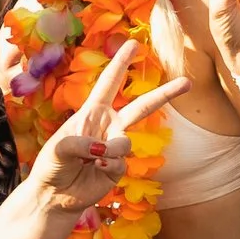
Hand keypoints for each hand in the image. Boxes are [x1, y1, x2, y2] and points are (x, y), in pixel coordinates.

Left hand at [23, 38, 186, 219]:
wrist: (54, 195)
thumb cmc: (51, 165)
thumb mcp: (58, 147)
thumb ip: (80, 143)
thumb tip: (104, 149)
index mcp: (92, 112)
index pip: (109, 83)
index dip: (120, 63)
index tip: (133, 44)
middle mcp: (108, 126)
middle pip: (142, 107)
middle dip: (165, 94)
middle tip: (188, 82)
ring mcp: (115, 147)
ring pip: (126, 142)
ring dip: (112, 149)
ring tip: (94, 159)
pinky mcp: (118, 168)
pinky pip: (120, 162)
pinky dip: (107, 166)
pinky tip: (95, 170)